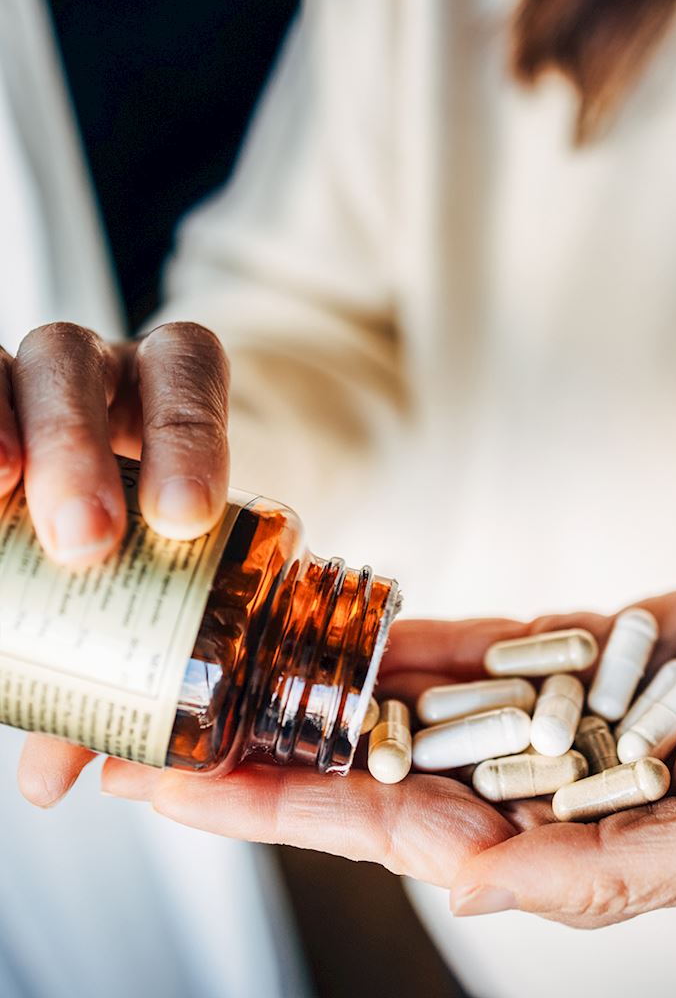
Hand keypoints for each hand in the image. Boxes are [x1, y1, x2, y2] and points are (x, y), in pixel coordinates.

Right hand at [7, 321, 230, 805]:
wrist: (81, 494)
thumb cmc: (122, 538)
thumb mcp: (137, 583)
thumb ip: (107, 663)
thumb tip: (52, 779)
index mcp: (158, 394)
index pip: (186, 371)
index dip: (189, 433)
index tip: (181, 523)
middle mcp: (85, 373)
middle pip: (79, 367)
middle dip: (79, 449)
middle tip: (83, 544)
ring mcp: (17, 379)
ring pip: (6, 365)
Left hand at [89, 587, 675, 925]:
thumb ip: (608, 873)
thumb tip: (467, 885)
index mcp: (555, 851)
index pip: (389, 834)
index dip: (280, 811)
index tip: (179, 789)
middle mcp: (525, 787)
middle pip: (361, 769)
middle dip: (253, 753)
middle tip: (142, 732)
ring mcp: (534, 713)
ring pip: (395, 699)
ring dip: (305, 686)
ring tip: (209, 668)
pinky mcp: (557, 649)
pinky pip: (458, 640)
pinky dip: (388, 630)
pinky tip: (318, 616)